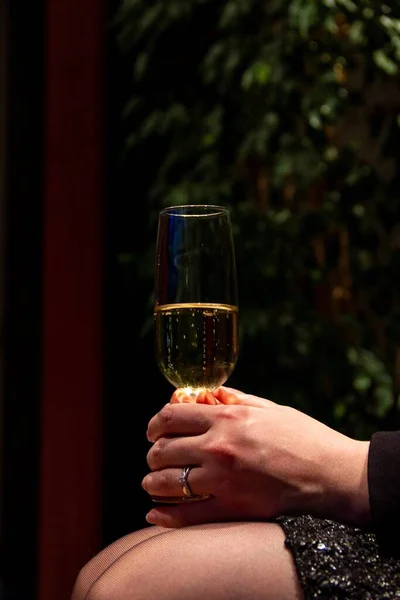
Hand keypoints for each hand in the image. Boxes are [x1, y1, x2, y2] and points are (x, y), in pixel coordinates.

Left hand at [142, 387, 370, 528]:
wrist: (332, 474)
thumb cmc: (305, 437)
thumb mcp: (271, 408)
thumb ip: (237, 399)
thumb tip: (210, 394)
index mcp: (228, 417)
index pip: (172, 416)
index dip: (155, 423)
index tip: (154, 430)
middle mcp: (219, 446)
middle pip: (163, 449)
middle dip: (154, 454)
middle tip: (157, 457)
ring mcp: (223, 479)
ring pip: (167, 482)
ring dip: (153, 482)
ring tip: (154, 483)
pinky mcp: (232, 508)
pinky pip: (186, 515)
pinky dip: (164, 516)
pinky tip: (155, 513)